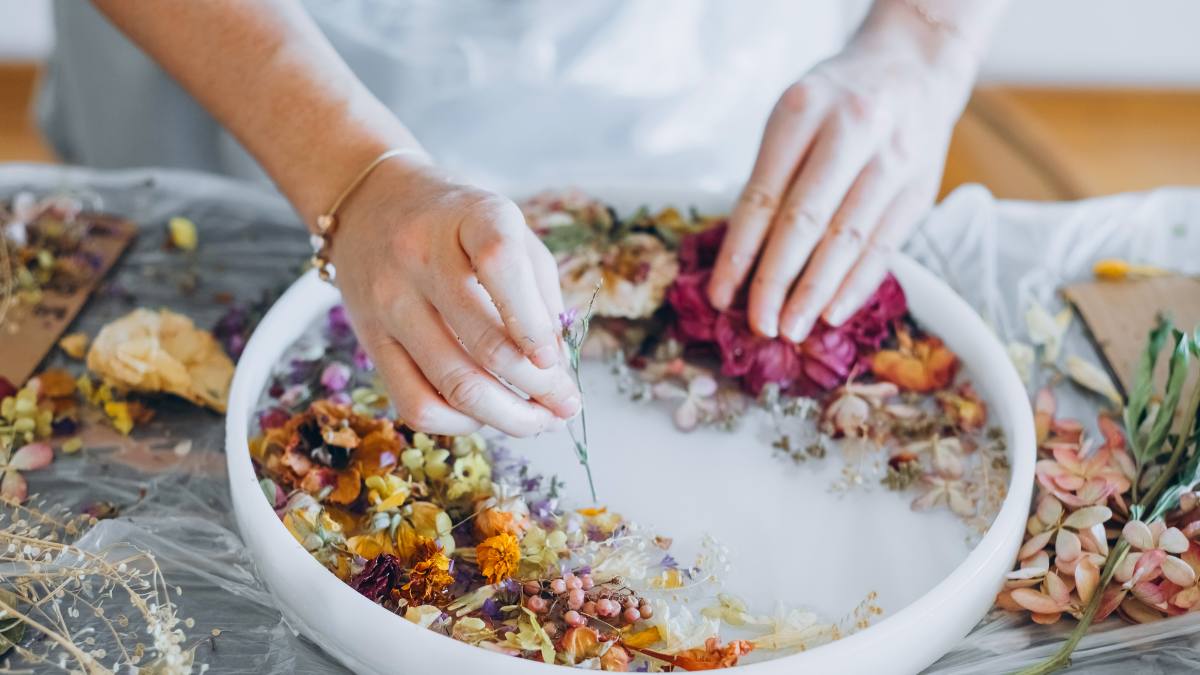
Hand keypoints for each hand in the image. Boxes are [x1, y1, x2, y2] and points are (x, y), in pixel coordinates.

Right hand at [330, 159, 579, 436]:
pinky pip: (415, 403)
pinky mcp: (370, 339)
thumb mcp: (511, 232)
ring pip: (453, 385)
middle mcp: (422, 255)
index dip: (532, 323)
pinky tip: (483, 416)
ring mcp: (390, 301)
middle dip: (538, 389)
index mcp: (470, 216)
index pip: (500, 265)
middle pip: (483, 344)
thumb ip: (540, 294)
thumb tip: (556, 370)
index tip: (555, 362)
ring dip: (508, 417)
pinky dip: (458, 424)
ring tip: (538, 419)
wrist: (372, 204)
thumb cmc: (460, 225)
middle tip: (565, 405)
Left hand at [707, 28, 973, 341]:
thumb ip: (770, 178)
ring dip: (816, 292)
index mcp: (802, 110)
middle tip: (759, 324)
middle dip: (776, 281)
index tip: (720, 296)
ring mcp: (891, 159)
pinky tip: (832, 313)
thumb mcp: (793, 116)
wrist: (914, 64)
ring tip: (791, 328)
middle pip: (804, 220)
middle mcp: (850, 130)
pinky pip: (884, 246)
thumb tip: (741, 263)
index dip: (739, 254)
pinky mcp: (920, 187)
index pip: (761, 195)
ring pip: (848, 239)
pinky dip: (856, 284)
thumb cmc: (836, 101)